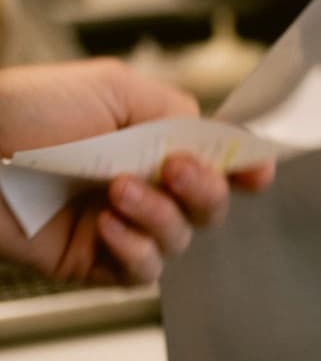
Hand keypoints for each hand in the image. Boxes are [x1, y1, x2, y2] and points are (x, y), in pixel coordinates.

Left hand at [0, 59, 275, 284]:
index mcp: (149, 144)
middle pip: (211, 207)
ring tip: (117, 193)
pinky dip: (136, 251)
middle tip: (174, 170)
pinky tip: (108, 228)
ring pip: (180, 241)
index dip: (245, 170)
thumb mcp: (112, 88)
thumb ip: (176, 112)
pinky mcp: (93, 263)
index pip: (216, 163)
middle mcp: (141, 187)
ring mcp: (119, 227)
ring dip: (159, 217)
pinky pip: (143, 272)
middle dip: (205, 191)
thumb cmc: (22, 112)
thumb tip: (218, 139)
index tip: (257, 172)